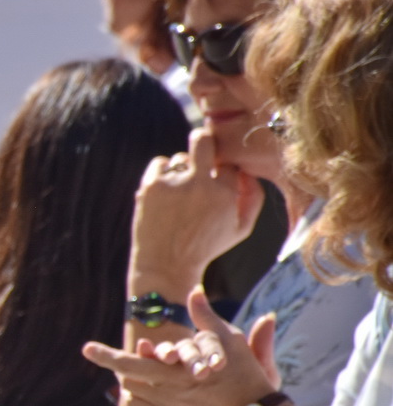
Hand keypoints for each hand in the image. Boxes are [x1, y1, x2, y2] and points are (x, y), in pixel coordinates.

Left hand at [85, 288, 277, 405]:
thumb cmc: (246, 377)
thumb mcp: (228, 341)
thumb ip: (205, 317)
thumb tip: (193, 290)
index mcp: (170, 374)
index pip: (125, 363)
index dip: (104, 355)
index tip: (86, 348)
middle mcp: (163, 398)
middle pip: (127, 383)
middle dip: (129, 372)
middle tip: (139, 365)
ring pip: (134, 404)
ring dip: (136, 392)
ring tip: (148, 383)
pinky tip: (154, 405)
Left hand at [129, 129, 262, 290]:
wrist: (166, 265)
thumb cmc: (206, 247)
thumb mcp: (241, 228)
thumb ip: (254, 197)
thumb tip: (249, 171)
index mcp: (224, 193)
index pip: (229, 163)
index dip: (224, 170)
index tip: (218, 178)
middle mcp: (198, 184)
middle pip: (203, 140)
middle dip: (204, 140)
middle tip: (203, 148)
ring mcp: (172, 183)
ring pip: (180, 158)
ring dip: (183, 171)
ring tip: (181, 194)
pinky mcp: (150, 186)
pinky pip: (160, 163)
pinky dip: (163, 172)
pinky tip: (167, 189)